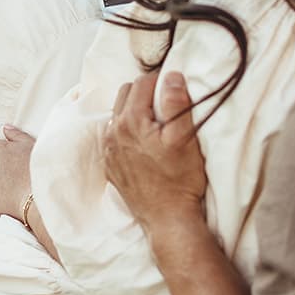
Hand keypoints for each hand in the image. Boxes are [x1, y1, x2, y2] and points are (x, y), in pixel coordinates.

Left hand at [103, 71, 207, 235]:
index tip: (174, 87)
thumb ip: (176, 103)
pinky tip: (143, 142)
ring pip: (118, 115)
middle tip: (165, 102)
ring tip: (155, 121)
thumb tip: (171, 75)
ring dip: (134, 111)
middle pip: (126, 94)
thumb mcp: (185, 137)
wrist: (168, 219)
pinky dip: (127, 132)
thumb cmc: (180, 179)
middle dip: (144, 92)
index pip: (142, 83)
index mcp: (131, 121)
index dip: (161, 81)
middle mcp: (113, 133)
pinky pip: (114, 137)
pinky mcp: (111, 166)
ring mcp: (109, 151)